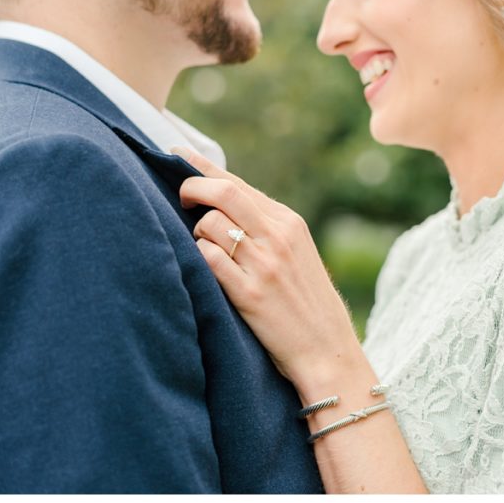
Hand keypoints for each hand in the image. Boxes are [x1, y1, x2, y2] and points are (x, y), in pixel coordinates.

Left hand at [174, 149, 363, 388]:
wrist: (327, 348)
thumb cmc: (306, 301)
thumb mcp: (296, 253)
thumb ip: (265, 226)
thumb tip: (220, 199)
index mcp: (289, 222)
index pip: (238, 184)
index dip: (201, 167)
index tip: (176, 154)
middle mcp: (278, 236)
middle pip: (222, 192)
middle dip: (190, 187)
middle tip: (178, 198)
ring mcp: (264, 264)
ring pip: (209, 225)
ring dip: (195, 233)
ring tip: (203, 248)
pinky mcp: (249, 293)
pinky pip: (208, 259)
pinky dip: (199, 258)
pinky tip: (203, 270)